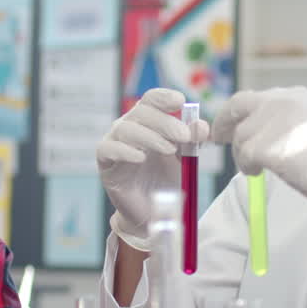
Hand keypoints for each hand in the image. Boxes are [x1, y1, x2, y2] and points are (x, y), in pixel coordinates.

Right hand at [97, 88, 207, 249]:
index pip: (152, 99)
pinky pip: (109, 149)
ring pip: (126, 129)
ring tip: (169, 149)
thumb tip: (201, 125)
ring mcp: (114, 142)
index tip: (180, 101)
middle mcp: (128, 126)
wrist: (152, 211)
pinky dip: (125, 151)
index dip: (164, 97)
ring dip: (150, 137)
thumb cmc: (166, 178)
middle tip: (184, 136)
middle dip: (165, 122)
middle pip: (141, 112)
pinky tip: (141, 158)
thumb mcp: (184, 157)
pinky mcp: (105, 162)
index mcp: (148, 120)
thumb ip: (192, 140)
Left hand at [211, 87, 306, 231]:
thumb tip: (257, 136)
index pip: (253, 99)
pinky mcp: (266, 144)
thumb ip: (287, 125)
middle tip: (218, 139)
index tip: (226, 128)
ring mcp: (272, 121)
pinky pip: (243, 156)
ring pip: (240, 138)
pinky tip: (260, 173)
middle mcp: (282, 100)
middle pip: (237, 107)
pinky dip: (248, 167)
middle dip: (224, 123)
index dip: (235, 114)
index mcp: (295, 96)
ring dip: (243, 156)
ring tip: (258, 170)